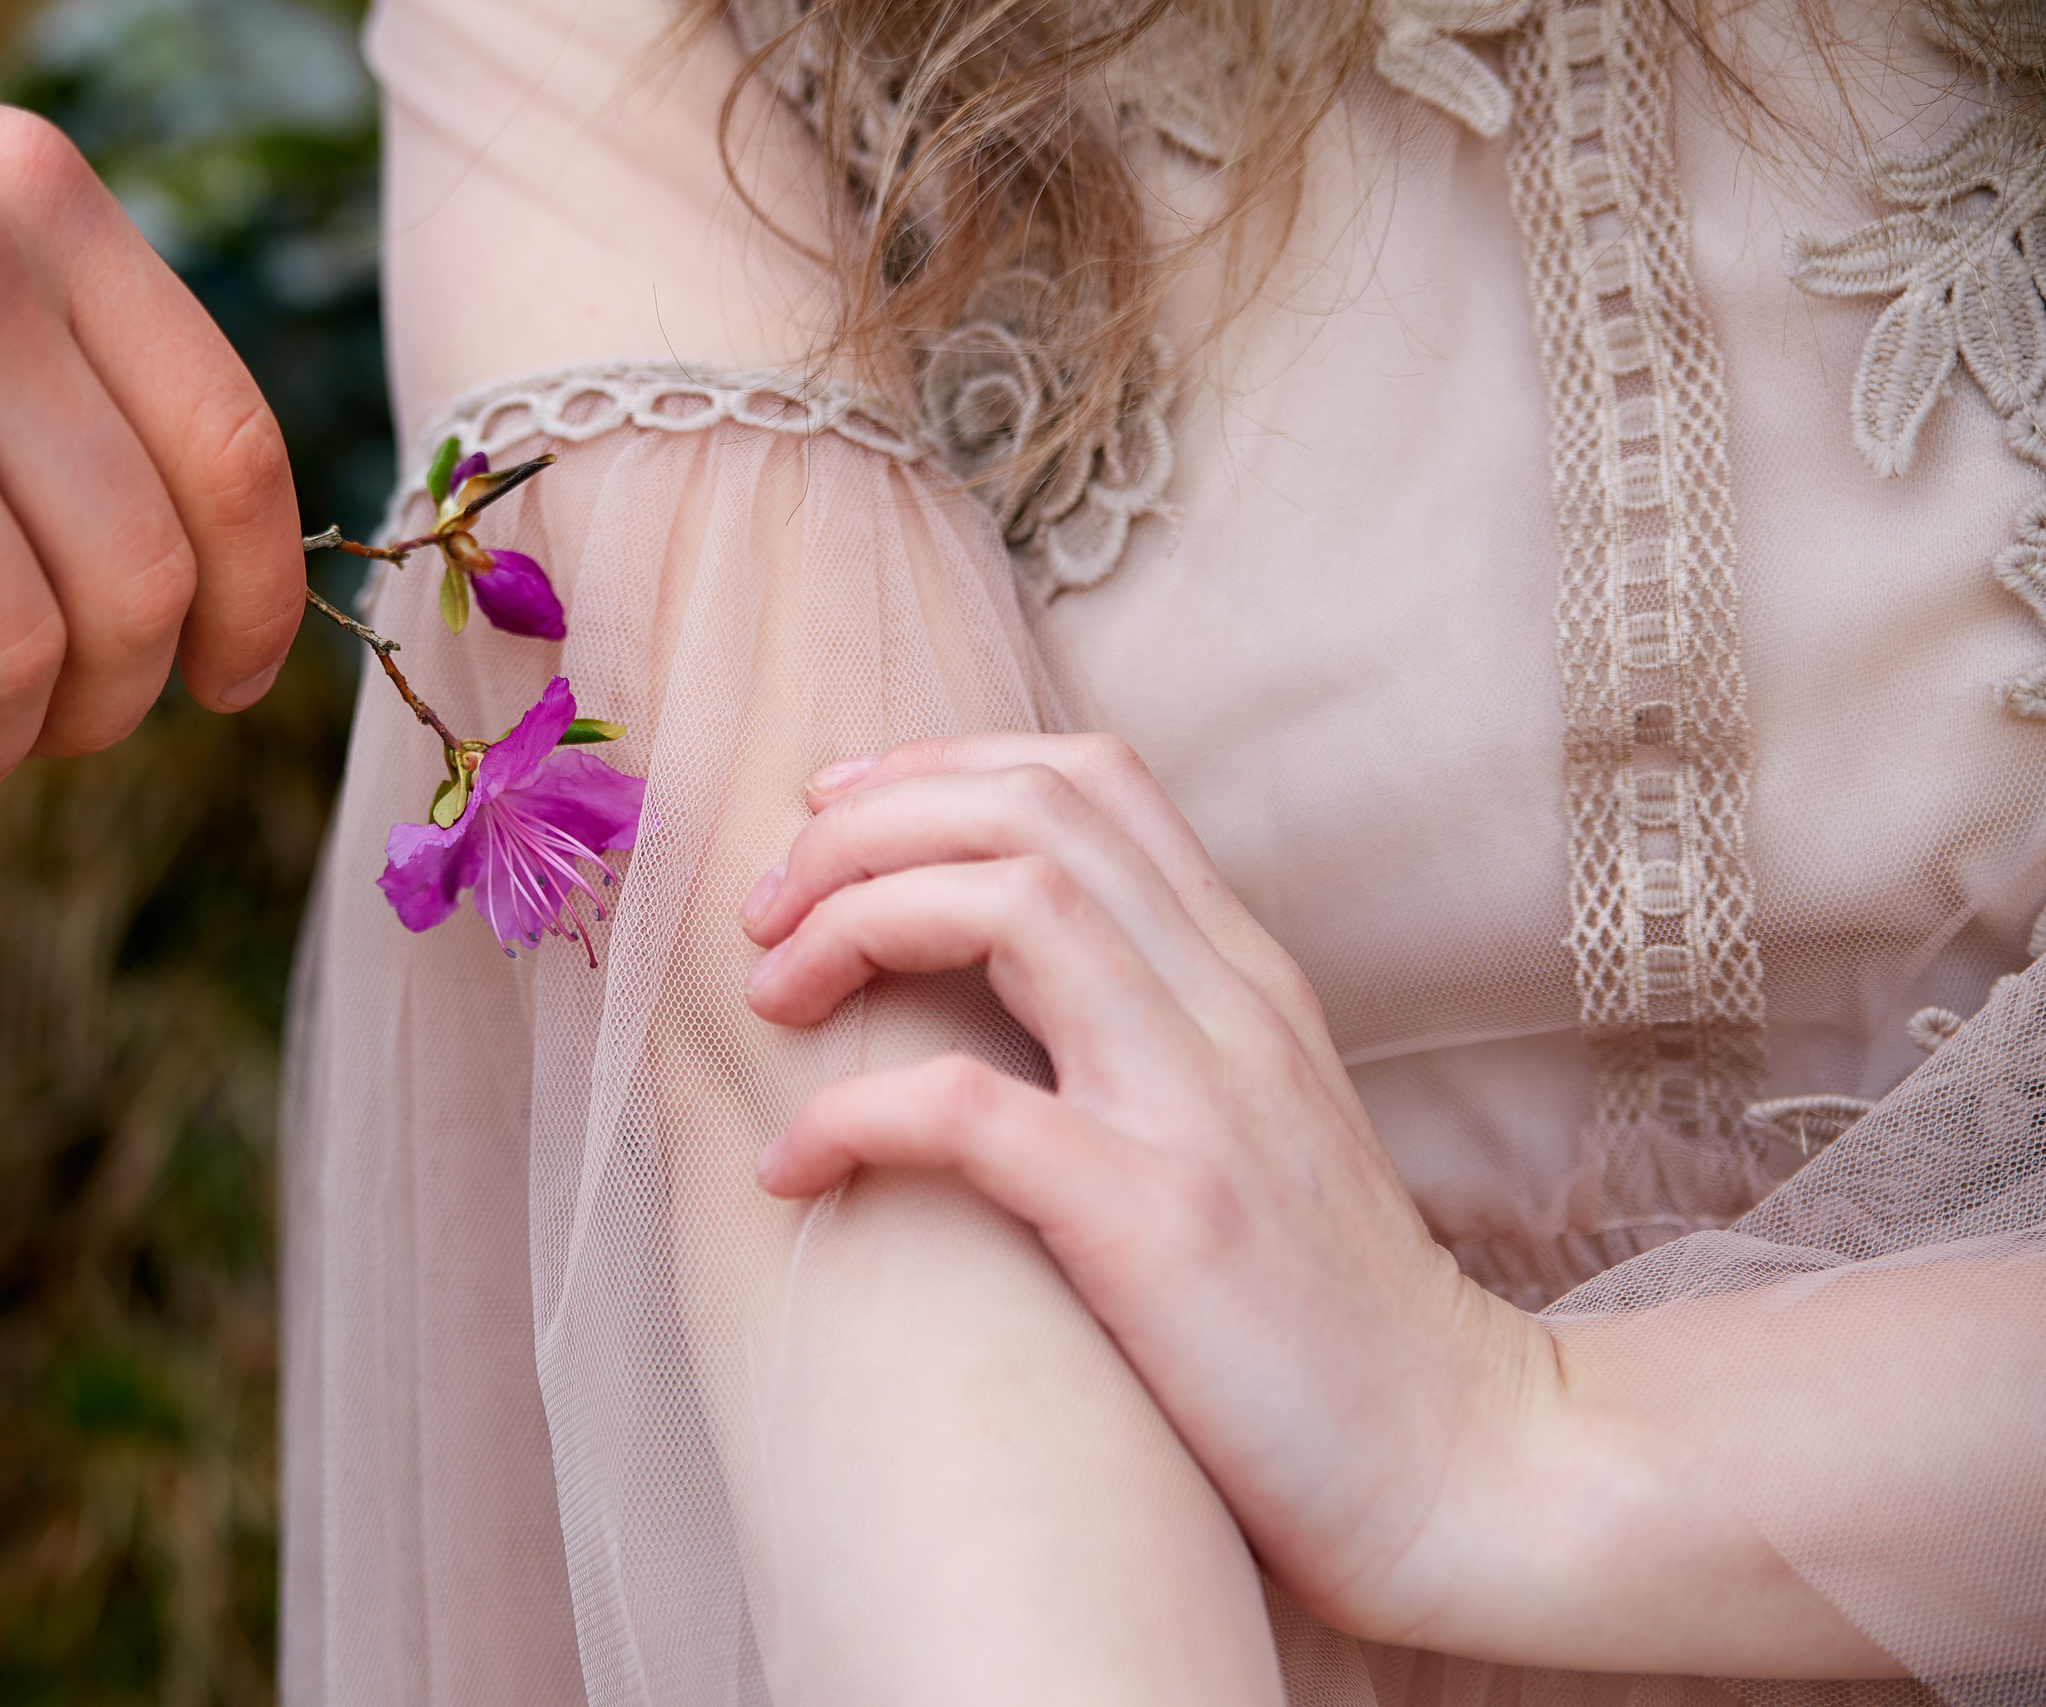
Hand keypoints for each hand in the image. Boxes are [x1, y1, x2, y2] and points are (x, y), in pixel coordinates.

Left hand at [739, 735, 1888, 1676]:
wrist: (1465, 1464)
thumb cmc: (1330, 1312)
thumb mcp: (1257, 1122)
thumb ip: (1157, 1026)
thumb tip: (993, 977)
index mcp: (1245, 975)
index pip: (1091, 778)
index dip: (938, 764)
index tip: (832, 819)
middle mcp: (1230, 1007)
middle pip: (1031, 810)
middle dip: (867, 826)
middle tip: (767, 910)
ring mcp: (1200, 1104)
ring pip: (1010, 903)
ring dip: (853, 923)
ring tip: (772, 996)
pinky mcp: (1162, 1222)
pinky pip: (969, 1111)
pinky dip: (851, 1116)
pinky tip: (791, 1167)